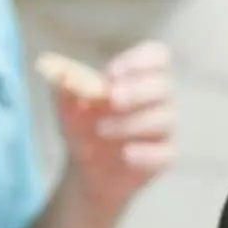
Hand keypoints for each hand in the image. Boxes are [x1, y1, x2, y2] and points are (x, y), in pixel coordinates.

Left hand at [42, 41, 175, 213]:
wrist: (86, 170)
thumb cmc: (83, 129)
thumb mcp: (68, 109)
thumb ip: (65, 90)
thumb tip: (61, 75)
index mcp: (138, 78)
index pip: (157, 56)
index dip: (139, 60)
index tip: (112, 72)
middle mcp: (157, 100)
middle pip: (163, 86)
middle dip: (137, 91)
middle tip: (111, 98)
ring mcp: (163, 129)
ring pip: (164, 118)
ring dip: (131, 122)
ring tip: (101, 130)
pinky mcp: (165, 156)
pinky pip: (166, 152)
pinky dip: (146, 153)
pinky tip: (126, 154)